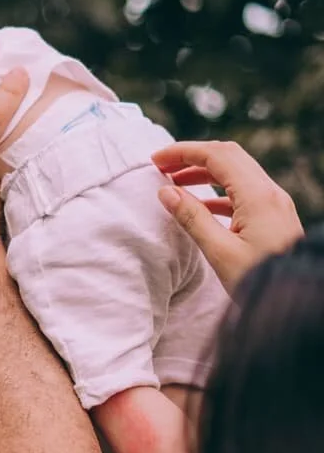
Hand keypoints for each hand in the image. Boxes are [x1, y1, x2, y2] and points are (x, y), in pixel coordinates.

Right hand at [153, 140, 303, 293]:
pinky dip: (218, 192)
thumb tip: (166, 192)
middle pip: (228, 156)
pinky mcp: (274, 216)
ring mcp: (274, 203)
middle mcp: (269, 192)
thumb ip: (192, 218)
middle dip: (193, 157)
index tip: (156, 160)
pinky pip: (244, 192)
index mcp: (257, 196)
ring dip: (205, 173)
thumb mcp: (219, 252)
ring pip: (236, 172)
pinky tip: (200, 207)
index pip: (217, 156)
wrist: (295, 300)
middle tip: (163, 167)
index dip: (183, 152)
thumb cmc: (258, 280)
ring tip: (176, 184)